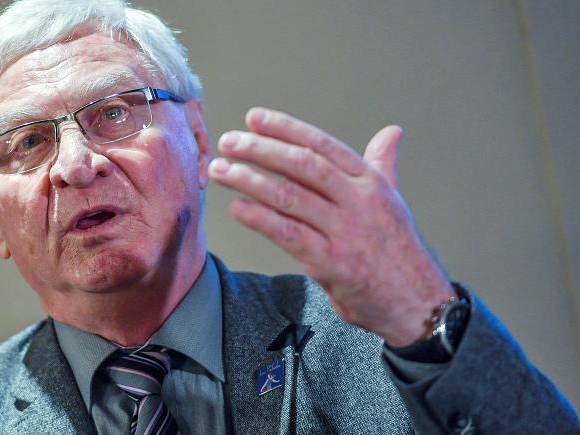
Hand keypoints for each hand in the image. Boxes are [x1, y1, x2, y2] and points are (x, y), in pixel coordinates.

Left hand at [208, 107, 453, 346]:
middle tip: (229, 142)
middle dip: (260, 149)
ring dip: (249, 180)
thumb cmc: (400, 251)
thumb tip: (392, 132)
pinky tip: (238, 208)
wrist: (419, 304)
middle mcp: (358, 201)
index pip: (321, 146)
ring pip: (289, 197)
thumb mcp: (394, 201)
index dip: (285, 129)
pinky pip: (289, 235)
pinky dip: (260, 219)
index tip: (254, 119)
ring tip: (220, 170)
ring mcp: (345, 232)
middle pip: (301, 165)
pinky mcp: (332, 263)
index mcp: (370, 182)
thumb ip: (383, 165)